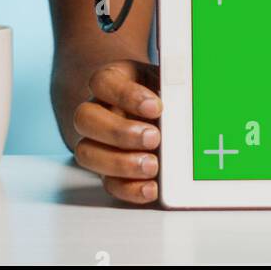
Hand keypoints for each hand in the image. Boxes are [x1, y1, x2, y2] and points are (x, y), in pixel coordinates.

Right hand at [72, 59, 161, 204]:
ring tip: (152, 165)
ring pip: (87, 153)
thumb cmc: (159, 92)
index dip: (126, 95)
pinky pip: (108, 183)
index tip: (155, 106)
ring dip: (120, 163)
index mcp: (111, 82)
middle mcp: (97, 111)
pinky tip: (150, 187)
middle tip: (153, 137)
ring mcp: (97, 142)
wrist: (156, 111)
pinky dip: (129, 189)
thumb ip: (171, 86)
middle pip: (85, 118)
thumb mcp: (164, 80)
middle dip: (119, 132)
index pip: (103, 82)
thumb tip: (185, 95)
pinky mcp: (107, 171)